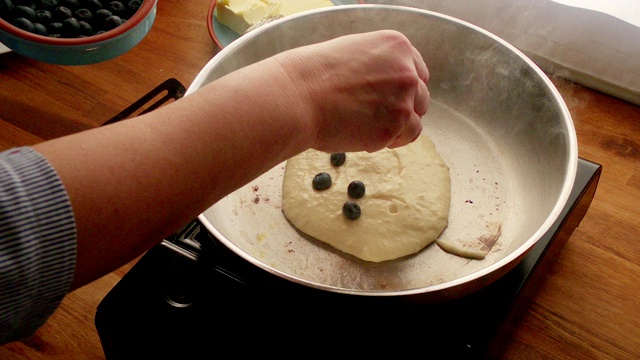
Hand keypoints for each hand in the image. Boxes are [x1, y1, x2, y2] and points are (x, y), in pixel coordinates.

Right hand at [272, 30, 429, 152]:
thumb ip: (377, 65)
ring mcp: (402, 101)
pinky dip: (388, 141)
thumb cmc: (313, 75)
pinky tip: (364, 135)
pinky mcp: (393, 128)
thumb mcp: (353, 52)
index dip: (405, 89)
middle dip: (403, 109)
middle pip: (421, 97)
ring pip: (415, 122)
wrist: (298, 97)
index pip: (418, 72)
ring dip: (397, 128)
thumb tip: (384, 84)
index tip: (393, 98)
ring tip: (368, 128)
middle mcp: (406, 72)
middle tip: (377, 116)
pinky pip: (402, 139)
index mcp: (397, 47)